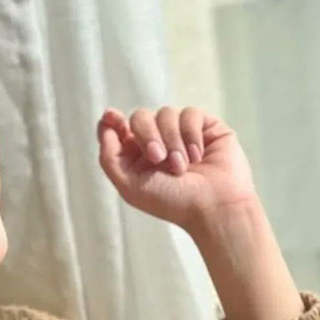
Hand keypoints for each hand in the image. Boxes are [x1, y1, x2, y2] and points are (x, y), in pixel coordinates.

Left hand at [96, 106, 256, 232]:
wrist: (214, 206)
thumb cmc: (173, 202)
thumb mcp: (129, 185)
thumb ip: (109, 156)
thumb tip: (105, 124)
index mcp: (138, 156)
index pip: (120, 128)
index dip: (113, 120)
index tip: (112, 117)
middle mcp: (159, 142)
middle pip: (140, 117)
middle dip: (147, 135)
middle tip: (158, 158)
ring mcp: (182, 133)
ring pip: (165, 113)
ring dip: (172, 141)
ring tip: (182, 166)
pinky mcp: (205, 127)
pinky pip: (190, 113)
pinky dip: (191, 134)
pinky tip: (198, 155)